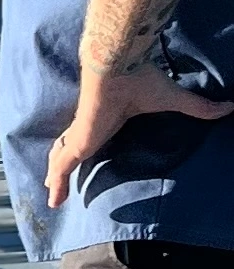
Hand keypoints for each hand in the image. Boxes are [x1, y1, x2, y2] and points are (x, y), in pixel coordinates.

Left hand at [45, 62, 233, 210]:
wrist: (119, 68)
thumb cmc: (141, 80)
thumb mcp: (173, 100)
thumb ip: (197, 107)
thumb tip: (229, 107)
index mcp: (106, 119)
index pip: (91, 136)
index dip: (84, 146)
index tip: (83, 154)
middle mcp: (89, 128)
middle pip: (69, 149)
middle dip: (62, 165)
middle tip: (56, 183)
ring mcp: (80, 136)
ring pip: (61, 160)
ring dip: (56, 177)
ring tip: (52, 195)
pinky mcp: (78, 143)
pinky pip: (62, 167)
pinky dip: (57, 182)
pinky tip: (52, 200)